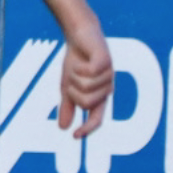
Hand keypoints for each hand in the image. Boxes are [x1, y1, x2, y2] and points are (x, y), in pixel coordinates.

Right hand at [55, 18, 114, 138]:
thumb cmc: (76, 61)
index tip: (75, 136)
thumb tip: (63, 128)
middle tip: (72, 77)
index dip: (88, 128)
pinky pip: (89, 73)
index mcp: (99, 96)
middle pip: (86, 102)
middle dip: (72, 90)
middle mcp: (107, 89)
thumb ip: (68, 106)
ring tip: (78, 66)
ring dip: (74, 76)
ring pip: (86, 87)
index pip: (96, 118)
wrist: (79, 36)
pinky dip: (79, 67)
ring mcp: (109, 75)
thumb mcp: (67, 86)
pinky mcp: (106, 61)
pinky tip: (81, 60)